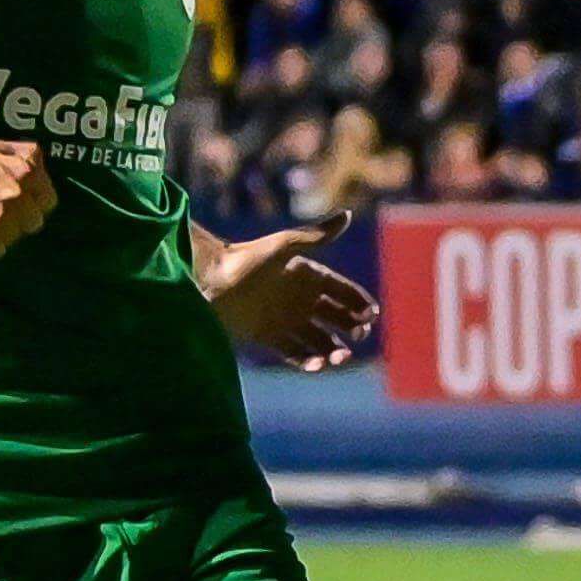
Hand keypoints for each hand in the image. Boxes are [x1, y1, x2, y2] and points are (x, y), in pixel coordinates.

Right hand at [0, 139, 52, 256]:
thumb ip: (24, 156)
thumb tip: (42, 166)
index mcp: (25, 171)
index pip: (49, 201)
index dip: (36, 204)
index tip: (22, 205)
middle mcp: (17, 194)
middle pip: (34, 223)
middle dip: (19, 220)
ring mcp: (0, 217)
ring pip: (16, 238)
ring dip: (2, 234)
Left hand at [202, 208, 383, 369]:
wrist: (209, 280)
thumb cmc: (246, 258)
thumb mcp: (283, 245)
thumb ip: (316, 235)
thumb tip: (347, 214)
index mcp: (309, 276)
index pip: (343, 291)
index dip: (360, 302)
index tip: (372, 315)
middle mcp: (302, 299)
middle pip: (337, 318)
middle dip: (353, 328)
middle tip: (360, 336)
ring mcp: (287, 320)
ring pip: (320, 340)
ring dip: (334, 350)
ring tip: (340, 358)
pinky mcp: (270, 337)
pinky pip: (295, 353)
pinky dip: (308, 361)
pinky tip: (317, 365)